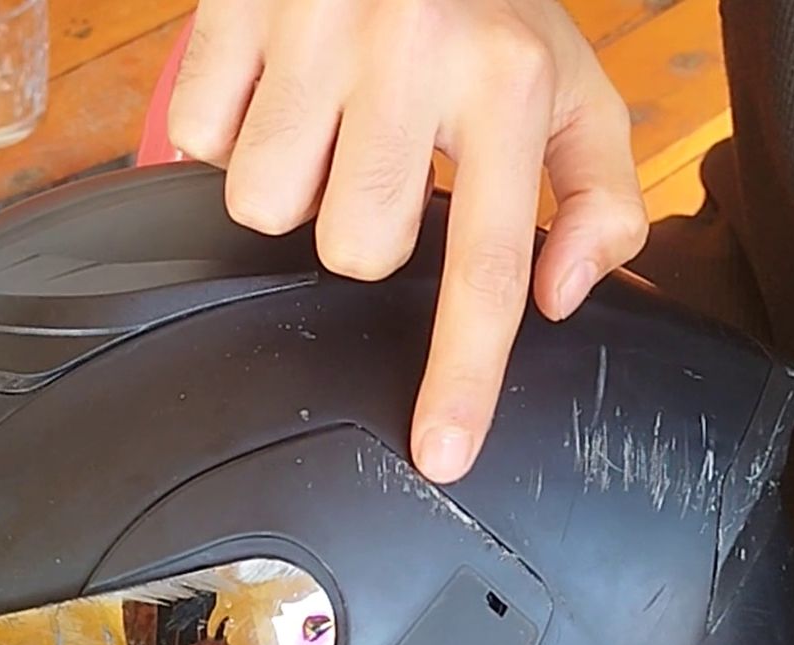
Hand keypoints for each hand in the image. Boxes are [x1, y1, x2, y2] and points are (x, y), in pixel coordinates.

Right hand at [167, 0, 646, 483]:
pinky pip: (195, 140)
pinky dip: (230, 131)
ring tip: (331, 116)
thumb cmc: (488, 7)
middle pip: (352, 249)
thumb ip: (597, 196)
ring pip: (264, 207)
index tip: (440, 452)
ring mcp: (310, 27)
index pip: (485, 263)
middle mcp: (409, 53)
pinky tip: (279, 87)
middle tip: (385, 157)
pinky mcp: (231, 9)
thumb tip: (560, 295)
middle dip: (364, 225)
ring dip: (295, 182)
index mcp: (507, 84)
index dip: (462, 373)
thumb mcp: (571, 88)